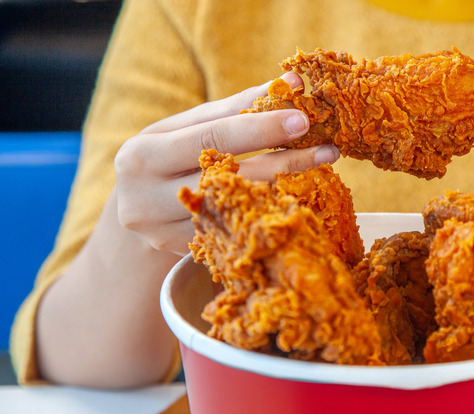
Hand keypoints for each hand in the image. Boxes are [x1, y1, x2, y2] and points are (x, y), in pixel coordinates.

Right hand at [114, 72, 338, 254]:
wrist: (132, 211)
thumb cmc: (167, 157)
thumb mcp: (189, 128)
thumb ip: (238, 107)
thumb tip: (292, 84)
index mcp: (143, 156)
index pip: (211, 138)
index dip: (259, 128)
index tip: (302, 119)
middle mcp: (146, 200)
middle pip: (230, 178)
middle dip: (284, 161)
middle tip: (327, 148)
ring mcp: (165, 236)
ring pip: (240, 210)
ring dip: (286, 189)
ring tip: (321, 170)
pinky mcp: (186, 256)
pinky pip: (238, 233)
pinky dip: (271, 213)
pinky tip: (300, 199)